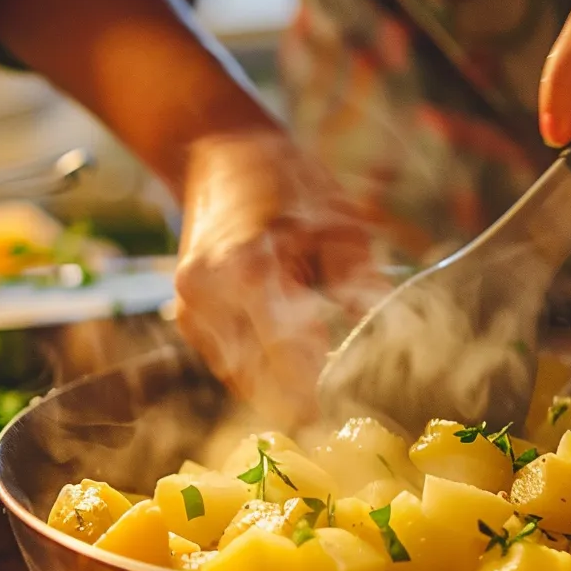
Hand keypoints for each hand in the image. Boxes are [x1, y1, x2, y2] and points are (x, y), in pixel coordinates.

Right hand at [175, 132, 389, 425]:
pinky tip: (286, 361)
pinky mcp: (186, 317)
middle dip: (300, 398)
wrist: (219, 154)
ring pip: (242, 380)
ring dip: (278, 389)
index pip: (289, 357)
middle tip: (338, 414)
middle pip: (261, 381)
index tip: (345, 416)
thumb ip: (358, 285)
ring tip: (316, 388)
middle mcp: (210, 296)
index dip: (318, 393)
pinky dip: (258, 371)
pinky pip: (228, 364)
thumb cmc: (288, 184)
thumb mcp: (339, 224)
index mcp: (249, 268)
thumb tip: (384, 339)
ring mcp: (191, 309)